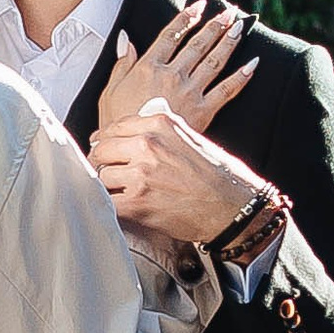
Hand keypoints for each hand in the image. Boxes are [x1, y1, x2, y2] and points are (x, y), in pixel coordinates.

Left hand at [89, 100, 265, 249]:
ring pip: (100, 176)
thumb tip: (131, 132)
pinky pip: (106, 201)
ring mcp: (141, 174)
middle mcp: (148, 144)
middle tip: (107, 174)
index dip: (105, 141)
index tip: (101, 149)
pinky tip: (120, 207)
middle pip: (101, 150)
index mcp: (159, 124)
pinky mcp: (138, 202)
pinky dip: (109, 206)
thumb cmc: (217, 176)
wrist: (233, 208)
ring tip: (119, 193)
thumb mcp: (190, 137)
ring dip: (107, 186)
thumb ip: (159, 131)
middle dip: (101, 163)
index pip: (114, 127)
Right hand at [95, 0, 255, 141]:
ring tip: (240, 27)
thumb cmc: (117, 124)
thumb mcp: (110, 91)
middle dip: (215, 25)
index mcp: (149, 67)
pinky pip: (226, 90)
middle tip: (230, 12)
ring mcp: (189, 92)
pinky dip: (241, 77)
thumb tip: (126, 38)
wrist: (132, 152)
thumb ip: (121, 63)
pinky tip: (252, 64)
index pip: (170, 35)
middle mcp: (172, 75)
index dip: (186, 18)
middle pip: (198, 44)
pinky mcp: (203, 111)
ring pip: (214, 61)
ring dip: (229, 42)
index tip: (199, 7)